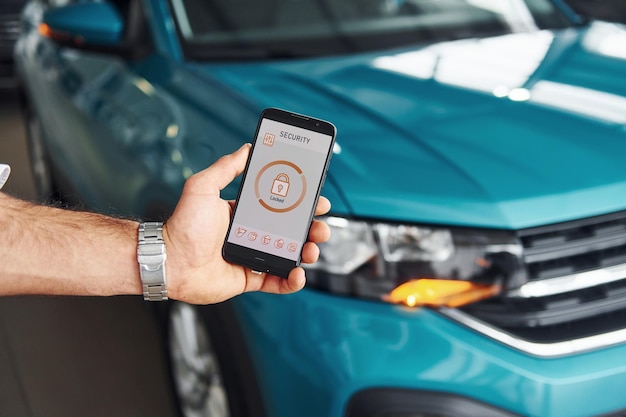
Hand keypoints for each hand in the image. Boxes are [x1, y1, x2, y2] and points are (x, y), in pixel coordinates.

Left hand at [163, 143, 330, 303]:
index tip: (316, 199)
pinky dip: (292, 281)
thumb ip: (226, 168)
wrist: (170, 261)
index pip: (280, 206)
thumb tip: (247, 148)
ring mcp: (252, 256)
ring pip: (289, 255)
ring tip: (311, 249)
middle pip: (291, 231)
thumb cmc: (183, 225)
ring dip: (306, 252)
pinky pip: (278, 282)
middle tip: (320, 225)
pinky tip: (298, 273)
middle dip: (311, 227)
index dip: (300, 203)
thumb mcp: (203, 186)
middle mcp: (251, 234)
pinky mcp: (250, 278)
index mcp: (244, 213)